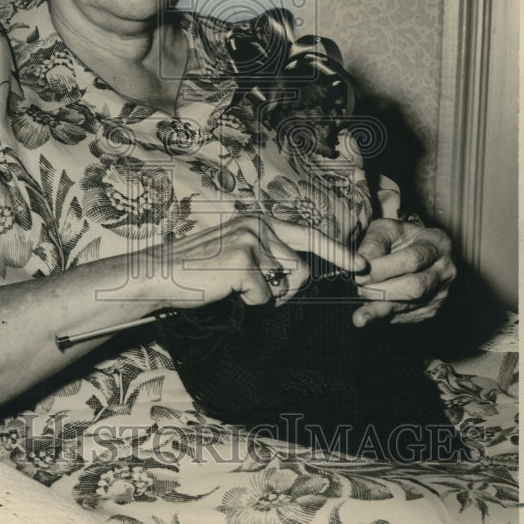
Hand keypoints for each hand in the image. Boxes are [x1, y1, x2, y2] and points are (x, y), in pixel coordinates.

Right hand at [155, 214, 367, 310]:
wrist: (162, 274)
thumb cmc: (200, 270)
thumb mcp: (239, 252)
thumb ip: (269, 254)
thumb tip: (301, 274)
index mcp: (260, 221)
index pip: (308, 234)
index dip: (337, 252)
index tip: (361, 265)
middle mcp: (259, 225)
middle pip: (301, 269)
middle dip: (286, 290)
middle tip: (255, 292)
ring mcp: (251, 241)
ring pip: (285, 285)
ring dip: (266, 296)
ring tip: (237, 288)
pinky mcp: (243, 262)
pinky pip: (265, 297)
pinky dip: (248, 302)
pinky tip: (226, 291)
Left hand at [351, 218, 455, 326]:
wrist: (413, 250)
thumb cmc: (398, 238)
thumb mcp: (385, 229)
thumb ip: (372, 244)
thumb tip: (358, 266)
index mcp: (437, 243)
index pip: (412, 259)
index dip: (383, 269)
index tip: (359, 275)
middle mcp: (445, 270)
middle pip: (415, 287)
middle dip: (382, 290)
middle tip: (359, 289)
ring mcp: (441, 292)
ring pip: (410, 305)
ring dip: (380, 309)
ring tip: (360, 313)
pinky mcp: (431, 309)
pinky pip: (406, 316)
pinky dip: (385, 316)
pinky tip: (371, 312)